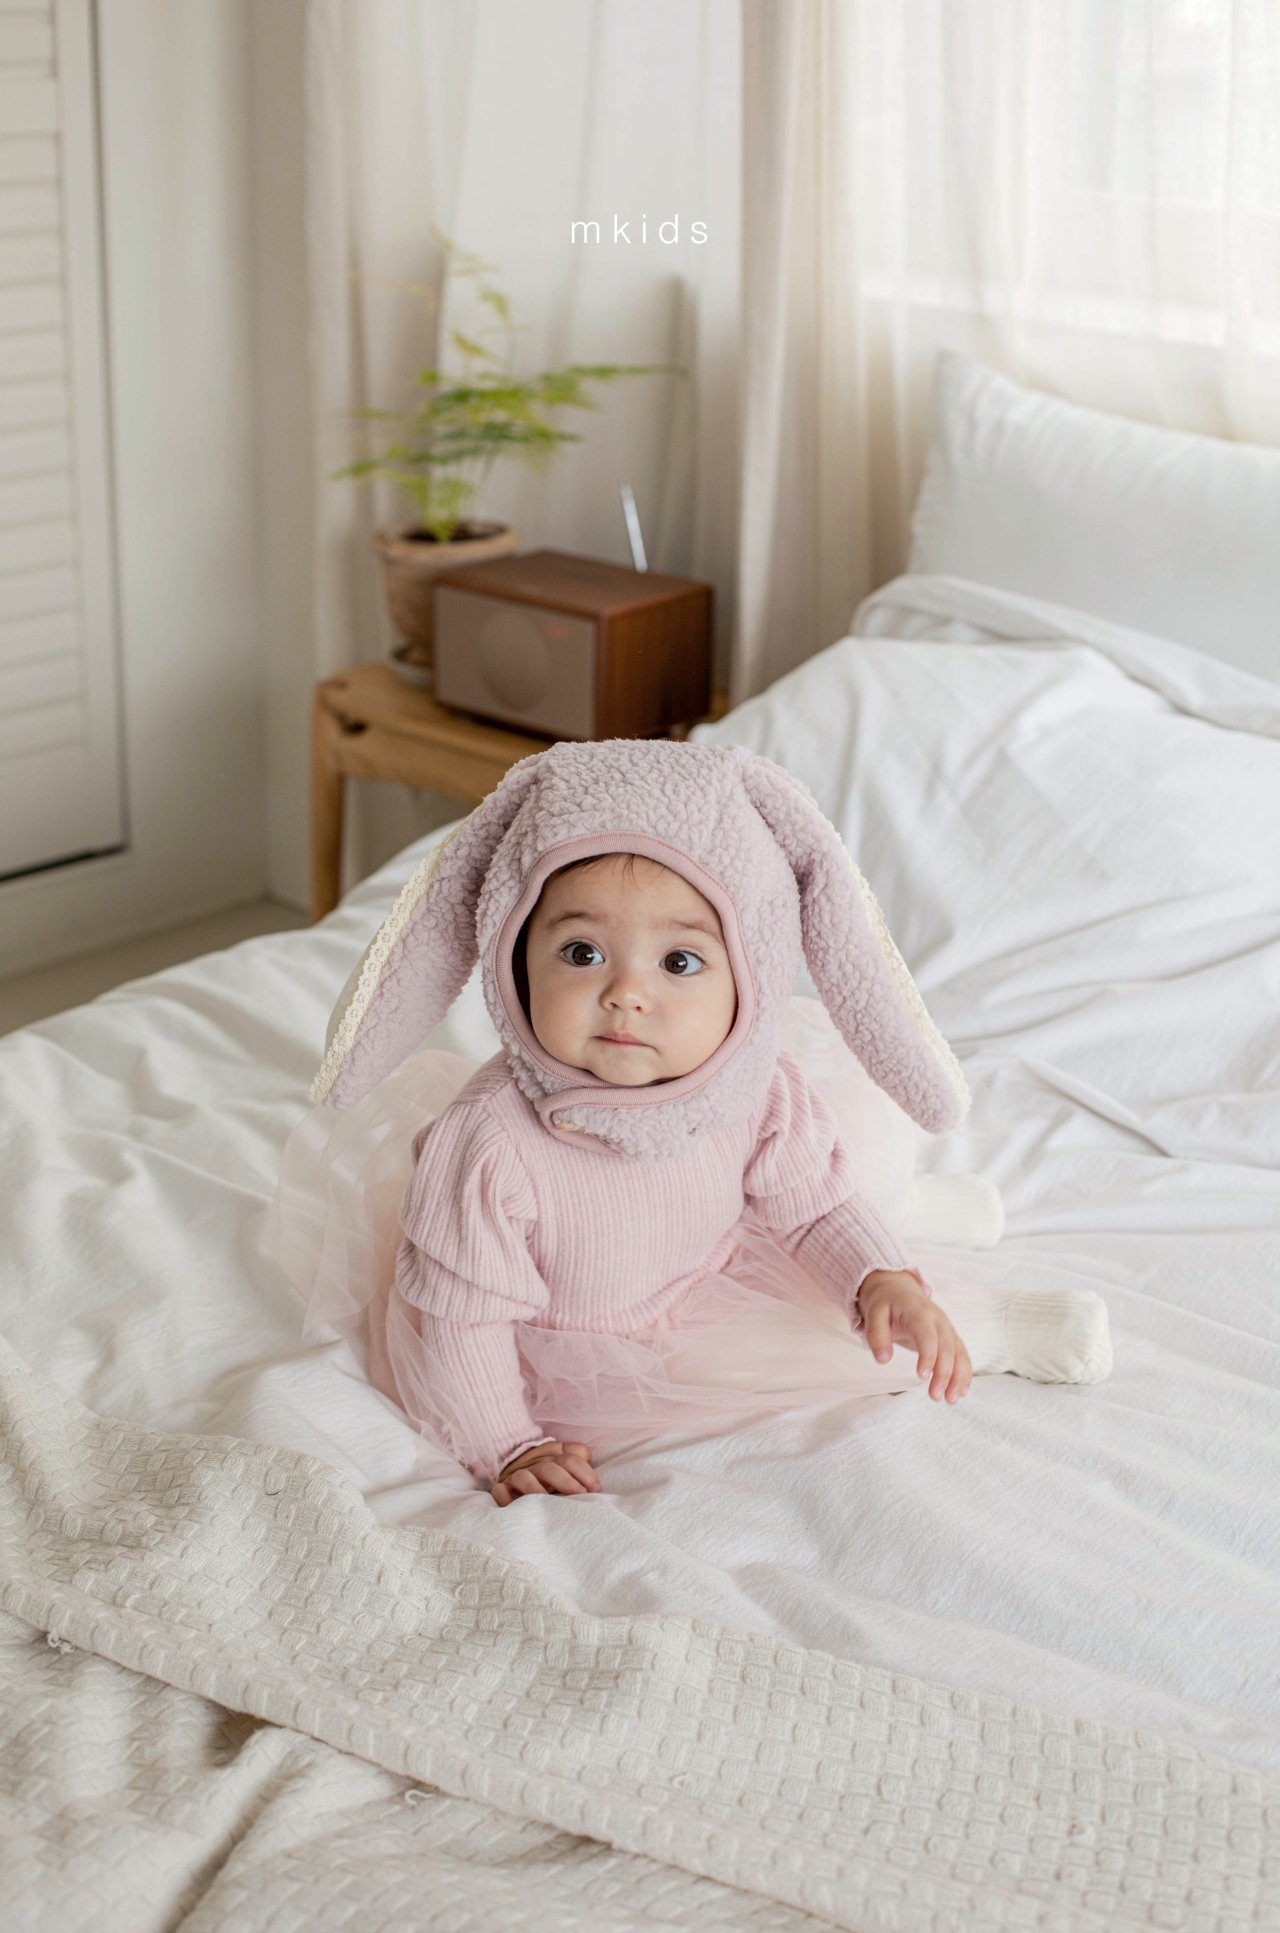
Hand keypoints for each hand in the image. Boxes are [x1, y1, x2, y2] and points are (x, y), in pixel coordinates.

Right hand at [490, 1440, 600, 1505]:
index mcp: (554, 1456)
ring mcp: (517, 1476)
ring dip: (535, 1489)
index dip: (585, 1472)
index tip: (595, 1489)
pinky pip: (500, 1491)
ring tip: (547, 1502)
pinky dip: (506, 1497)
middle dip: (566, 1481)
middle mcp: (536, 1465)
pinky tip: (515, 1506)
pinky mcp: (502, 1488)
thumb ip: (580, 1462)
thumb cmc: (549, 1473)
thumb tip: (595, 1480)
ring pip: (524, 1477)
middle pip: (550, 1467)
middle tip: (579, 1496)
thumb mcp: (566, 1464)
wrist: (513, 1463)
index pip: (571, 1457)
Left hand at [857, 1271, 971, 1404]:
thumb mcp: (873, 1314)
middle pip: (946, 1347)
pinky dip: (964, 1373)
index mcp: (918, 1312)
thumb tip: (883, 1359)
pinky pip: (962, 1355)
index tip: (923, 1376)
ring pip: (959, 1352)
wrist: (900, 1290)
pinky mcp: (950, 1336)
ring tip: (951, 1400)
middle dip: (944, 1373)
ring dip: (958, 1377)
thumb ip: (876, 1335)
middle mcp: (938, 1319)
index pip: (927, 1334)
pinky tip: (961, 1391)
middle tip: (935, 1396)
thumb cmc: (886, 1304)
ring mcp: (947, 1328)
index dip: (928, 1354)